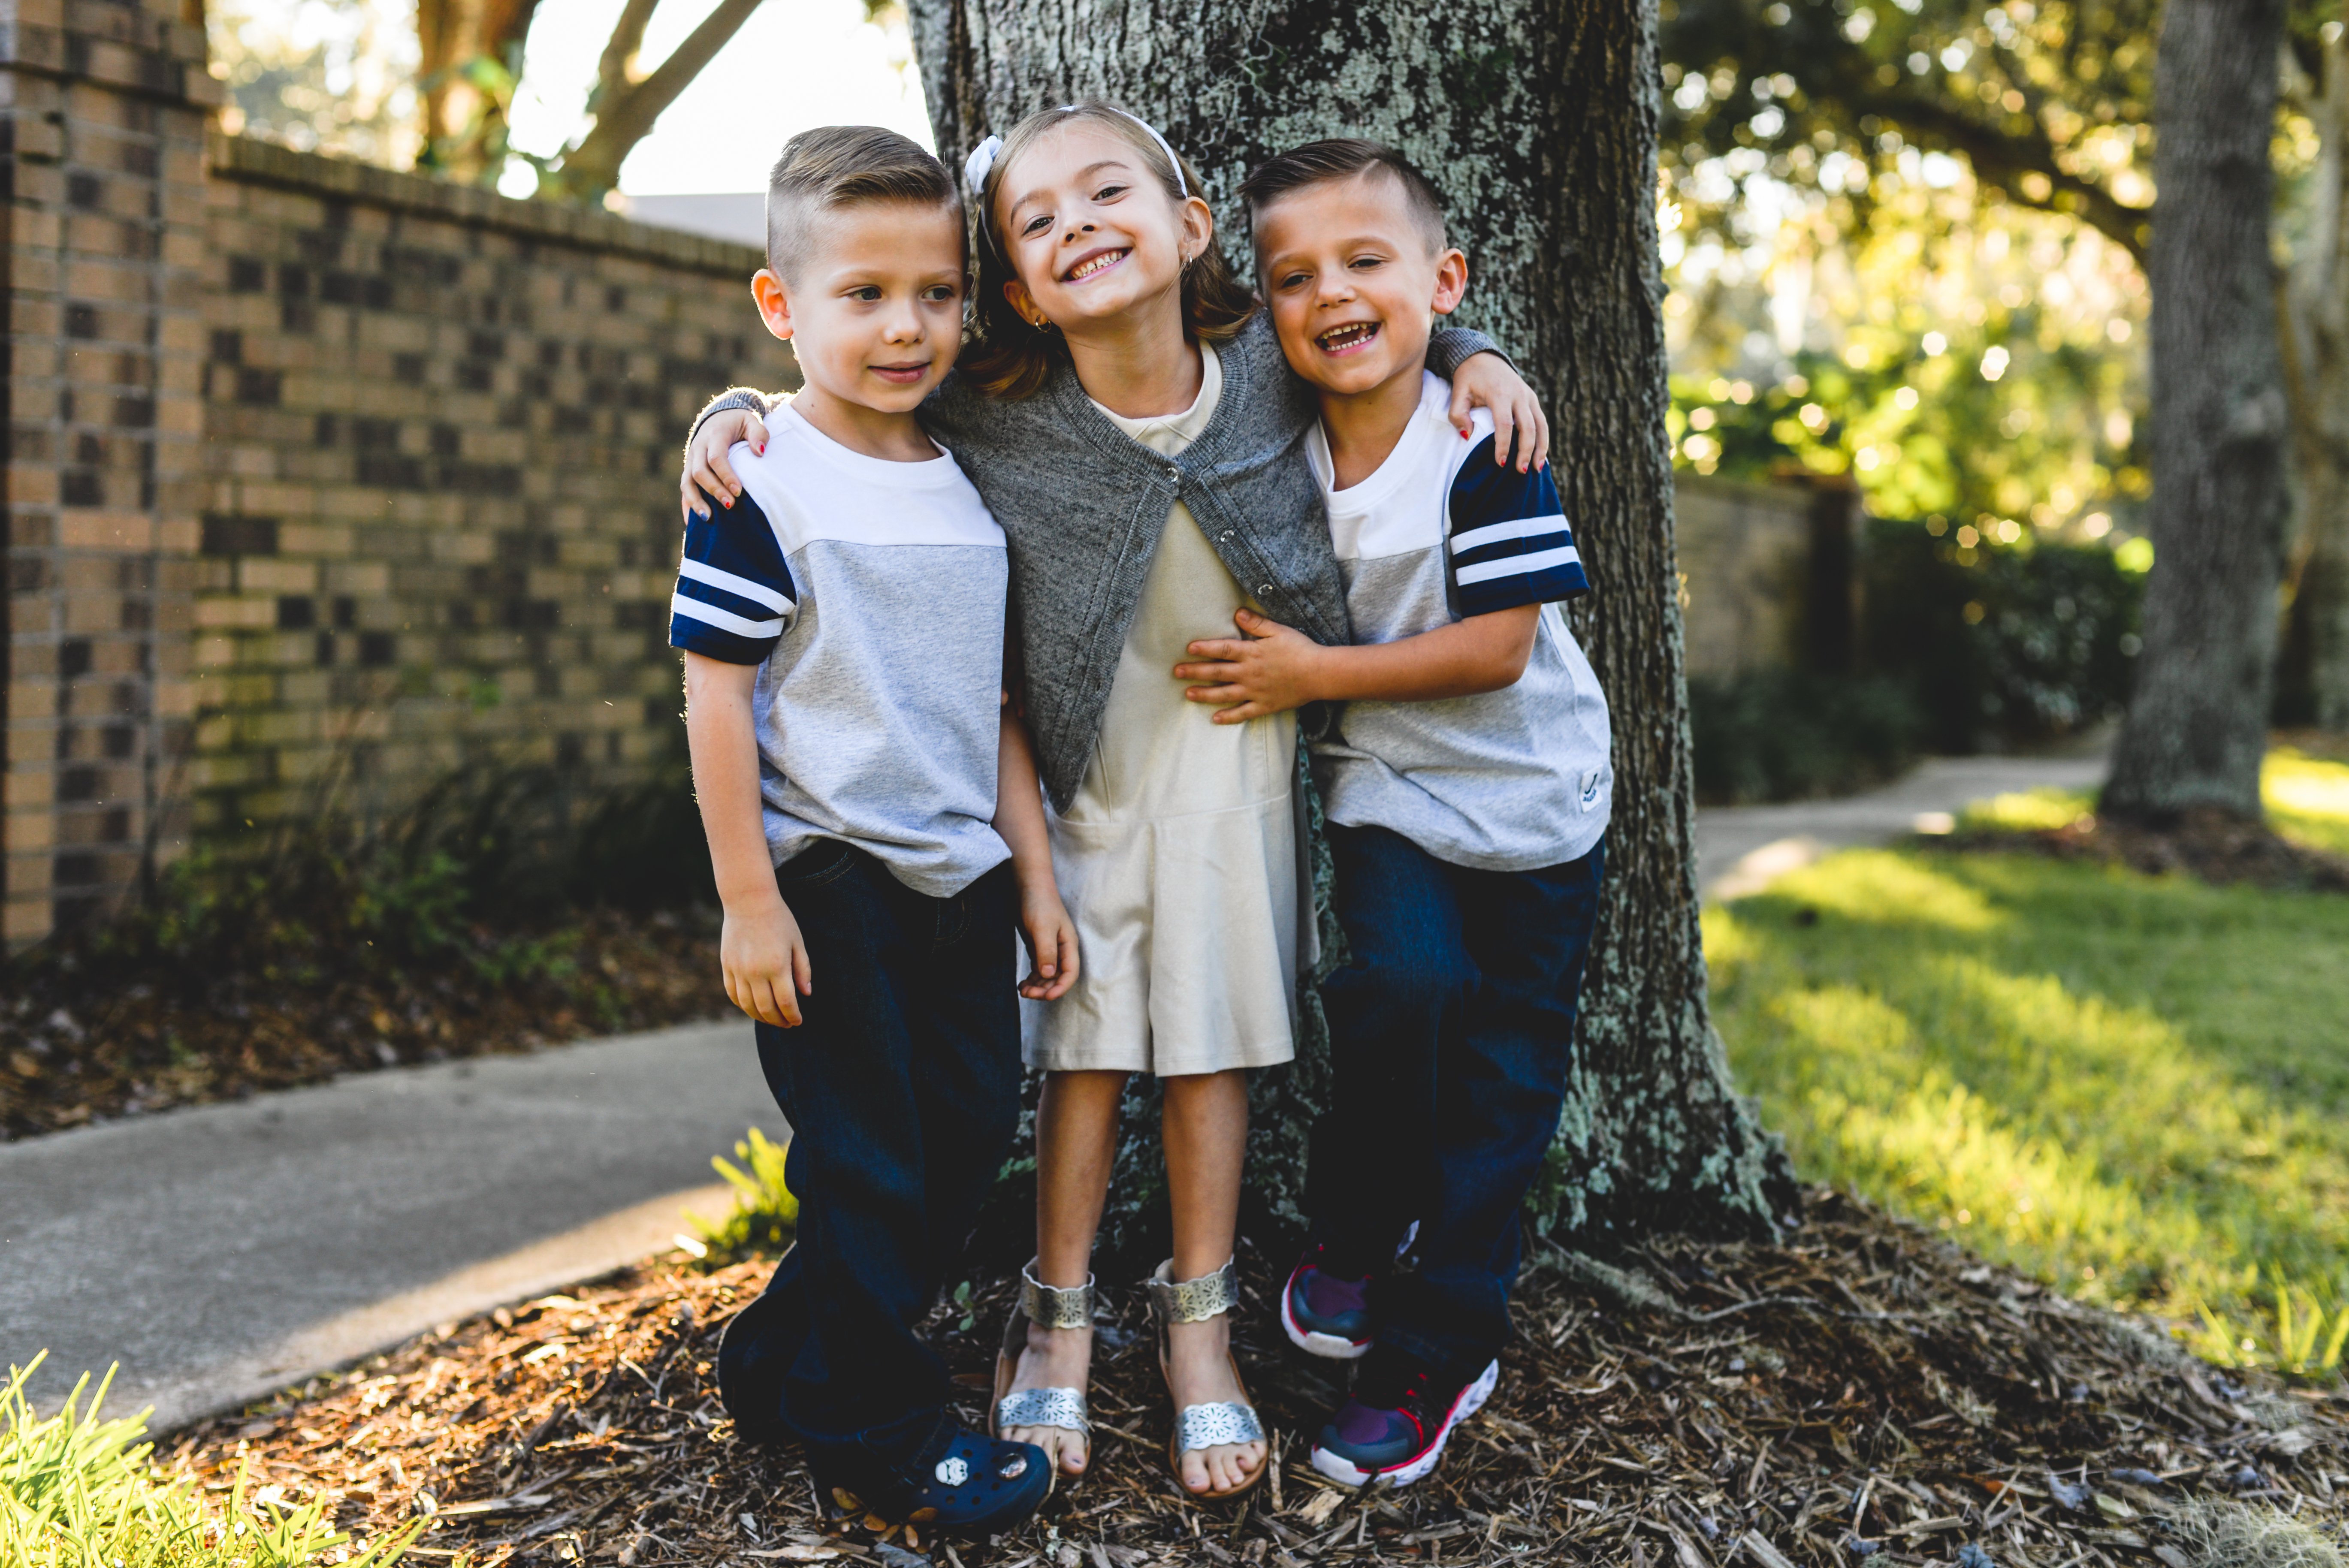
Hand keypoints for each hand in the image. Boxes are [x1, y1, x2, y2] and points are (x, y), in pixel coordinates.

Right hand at [681, 409, 769, 521]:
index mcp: (714, 435)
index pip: (716, 458)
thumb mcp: (752, 421)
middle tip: (730, 506)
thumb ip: (759, 434)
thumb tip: (760, 452)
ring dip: (696, 501)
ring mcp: (691, 459)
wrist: (719, 417)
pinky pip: (684, 488)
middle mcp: (698, 447)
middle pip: (699, 472)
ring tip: (709, 518)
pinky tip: (692, 522)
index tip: (739, 491)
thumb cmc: (739, 423)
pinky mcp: (688, 469)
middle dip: (714, 491)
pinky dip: (687, 505)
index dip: (726, 476)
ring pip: (686, 482)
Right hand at [721, 897, 811, 1026]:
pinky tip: (752, 1008)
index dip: (793, 1016)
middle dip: (778, 1021)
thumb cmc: (779, 919)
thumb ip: (803, 969)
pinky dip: (742, 1005)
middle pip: (766, 1008)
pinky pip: (733, 993)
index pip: (786, 1002)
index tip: (798, 1021)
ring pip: (747, 1005)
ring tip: (771, 1019)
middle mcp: (756, 971)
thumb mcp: (797, 942)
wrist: (748, 901)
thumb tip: (806, 994)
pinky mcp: (726, 966)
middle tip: (786, 1025)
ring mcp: (738, 970)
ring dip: (760, 1017)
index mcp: (777, 966)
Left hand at [1017, 887, 1079, 1000]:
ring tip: (1022, 991)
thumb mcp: (1042, 928)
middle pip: (1058, 978)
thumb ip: (1046, 951)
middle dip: (1045, 989)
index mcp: (1068, 945)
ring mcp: (1050, 949)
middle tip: (1028, 994)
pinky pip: (1038, 969)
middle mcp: (1062, 949)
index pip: (1070, 973)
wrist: (1028, 886)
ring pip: (1047, 975)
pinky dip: (1032, 978)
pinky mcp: (1039, 947)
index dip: (1060, 988)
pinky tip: (1022, 984)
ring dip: (1037, 986)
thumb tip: (1049, 974)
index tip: (1046, 997)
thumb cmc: (1039, 903)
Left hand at [1174, 607, 1326, 722]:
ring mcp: (1255, 691)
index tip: (1188, 648)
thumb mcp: (1278, 631)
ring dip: (1204, 695)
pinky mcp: (1264, 706)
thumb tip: (1237, 613)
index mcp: (1251, 653)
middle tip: (1176, 672)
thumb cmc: (1300, 649)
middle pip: (1217, 672)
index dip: (1204, 648)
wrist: (1319, 673)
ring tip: (1188, 694)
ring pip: (1224, 694)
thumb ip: (1256, 623)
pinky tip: (1215, 719)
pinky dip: (1228, 717)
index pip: (1222, 649)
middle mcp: (1248, 673)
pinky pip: (1242, 713)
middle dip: (1195, 672)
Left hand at [1448, 355, 1550, 473]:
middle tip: (1521, 472)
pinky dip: (1542, 439)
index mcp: (1500, 393)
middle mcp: (1519, 394)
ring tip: (1537, 469)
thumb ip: (1457, 415)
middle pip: (1528, 427)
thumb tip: (1467, 436)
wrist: (1483, 357)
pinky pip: (1541, 421)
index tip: (1500, 463)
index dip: (1504, 445)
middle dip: (1526, 451)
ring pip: (1541, 425)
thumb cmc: (1469, 378)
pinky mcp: (1532, 399)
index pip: (1504, 424)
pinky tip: (1539, 456)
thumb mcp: (1458, 393)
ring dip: (1541, 448)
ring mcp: (1528, 396)